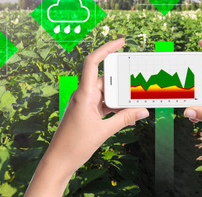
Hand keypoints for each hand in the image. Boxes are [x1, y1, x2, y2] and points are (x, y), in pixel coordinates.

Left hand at [25, 38, 148, 196]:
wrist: (58, 161)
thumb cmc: (75, 146)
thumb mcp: (104, 131)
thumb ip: (124, 119)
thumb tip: (143, 111)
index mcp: (84, 94)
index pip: (93, 63)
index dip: (106, 48)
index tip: (121, 41)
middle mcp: (83, 95)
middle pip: (106, 79)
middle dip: (123, 81)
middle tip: (139, 82)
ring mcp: (85, 103)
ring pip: (106, 92)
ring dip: (120, 96)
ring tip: (136, 100)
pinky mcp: (87, 112)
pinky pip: (104, 103)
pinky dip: (115, 106)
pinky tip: (127, 112)